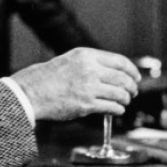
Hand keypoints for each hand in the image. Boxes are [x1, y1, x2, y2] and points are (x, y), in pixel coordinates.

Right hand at [11, 48, 139, 121]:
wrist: (31, 92)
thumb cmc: (47, 78)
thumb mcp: (70, 60)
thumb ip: (91, 64)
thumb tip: (112, 73)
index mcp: (86, 56)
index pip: (119, 61)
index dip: (132, 70)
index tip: (136, 76)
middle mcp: (89, 70)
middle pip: (123, 78)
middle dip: (132, 86)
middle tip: (133, 91)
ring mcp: (88, 88)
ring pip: (119, 93)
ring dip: (126, 99)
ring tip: (125, 101)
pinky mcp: (86, 105)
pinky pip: (111, 107)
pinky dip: (118, 109)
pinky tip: (117, 110)